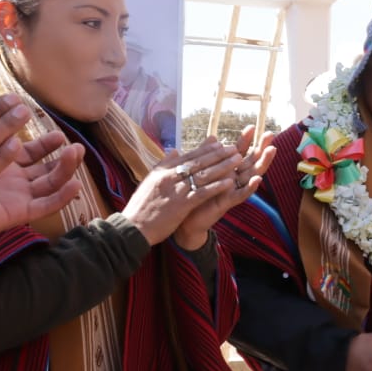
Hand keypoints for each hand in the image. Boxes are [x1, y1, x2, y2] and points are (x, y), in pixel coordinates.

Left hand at [0, 92, 85, 241]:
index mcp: (4, 165)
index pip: (30, 151)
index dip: (44, 142)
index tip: (62, 135)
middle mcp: (15, 181)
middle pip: (46, 166)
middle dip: (61, 153)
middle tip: (71, 140)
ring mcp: (19, 197)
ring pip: (50, 182)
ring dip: (67, 168)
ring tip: (76, 151)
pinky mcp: (19, 214)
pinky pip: (45, 207)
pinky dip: (62, 198)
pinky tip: (75, 185)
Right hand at [123, 140, 240, 246]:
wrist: (134, 227)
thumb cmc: (142, 206)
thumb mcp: (150, 181)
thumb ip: (164, 165)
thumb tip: (175, 150)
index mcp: (162, 171)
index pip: (187, 156)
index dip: (205, 149)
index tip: (219, 143)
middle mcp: (169, 177)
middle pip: (198, 162)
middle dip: (218, 154)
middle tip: (234, 148)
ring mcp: (175, 190)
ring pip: (203, 174)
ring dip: (222, 166)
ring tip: (237, 160)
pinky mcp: (181, 205)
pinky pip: (202, 192)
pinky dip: (216, 186)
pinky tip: (229, 182)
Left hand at [173, 129, 275, 250]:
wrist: (186, 220)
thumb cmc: (194, 195)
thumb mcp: (201, 172)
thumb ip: (208, 155)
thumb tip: (213, 137)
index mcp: (226, 171)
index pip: (239, 152)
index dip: (245, 140)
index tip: (252, 126)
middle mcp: (233, 179)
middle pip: (251, 161)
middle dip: (261, 148)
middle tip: (270, 134)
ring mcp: (232, 191)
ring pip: (252, 175)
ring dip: (262, 163)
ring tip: (271, 151)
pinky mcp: (227, 203)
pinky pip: (241, 195)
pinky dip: (250, 188)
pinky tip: (258, 180)